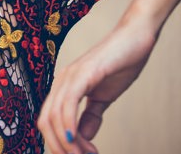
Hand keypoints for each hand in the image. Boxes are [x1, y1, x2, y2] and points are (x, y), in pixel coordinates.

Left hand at [37, 18, 157, 153]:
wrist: (135, 39)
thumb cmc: (120, 64)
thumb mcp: (103, 96)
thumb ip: (91, 115)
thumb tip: (82, 135)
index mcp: (64, 86)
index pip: (48, 120)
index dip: (58, 144)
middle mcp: (62, 80)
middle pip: (45, 121)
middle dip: (60, 147)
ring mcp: (71, 75)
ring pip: (55, 116)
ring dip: (69, 143)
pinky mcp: (84, 72)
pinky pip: (68, 102)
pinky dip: (70, 125)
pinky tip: (78, 139)